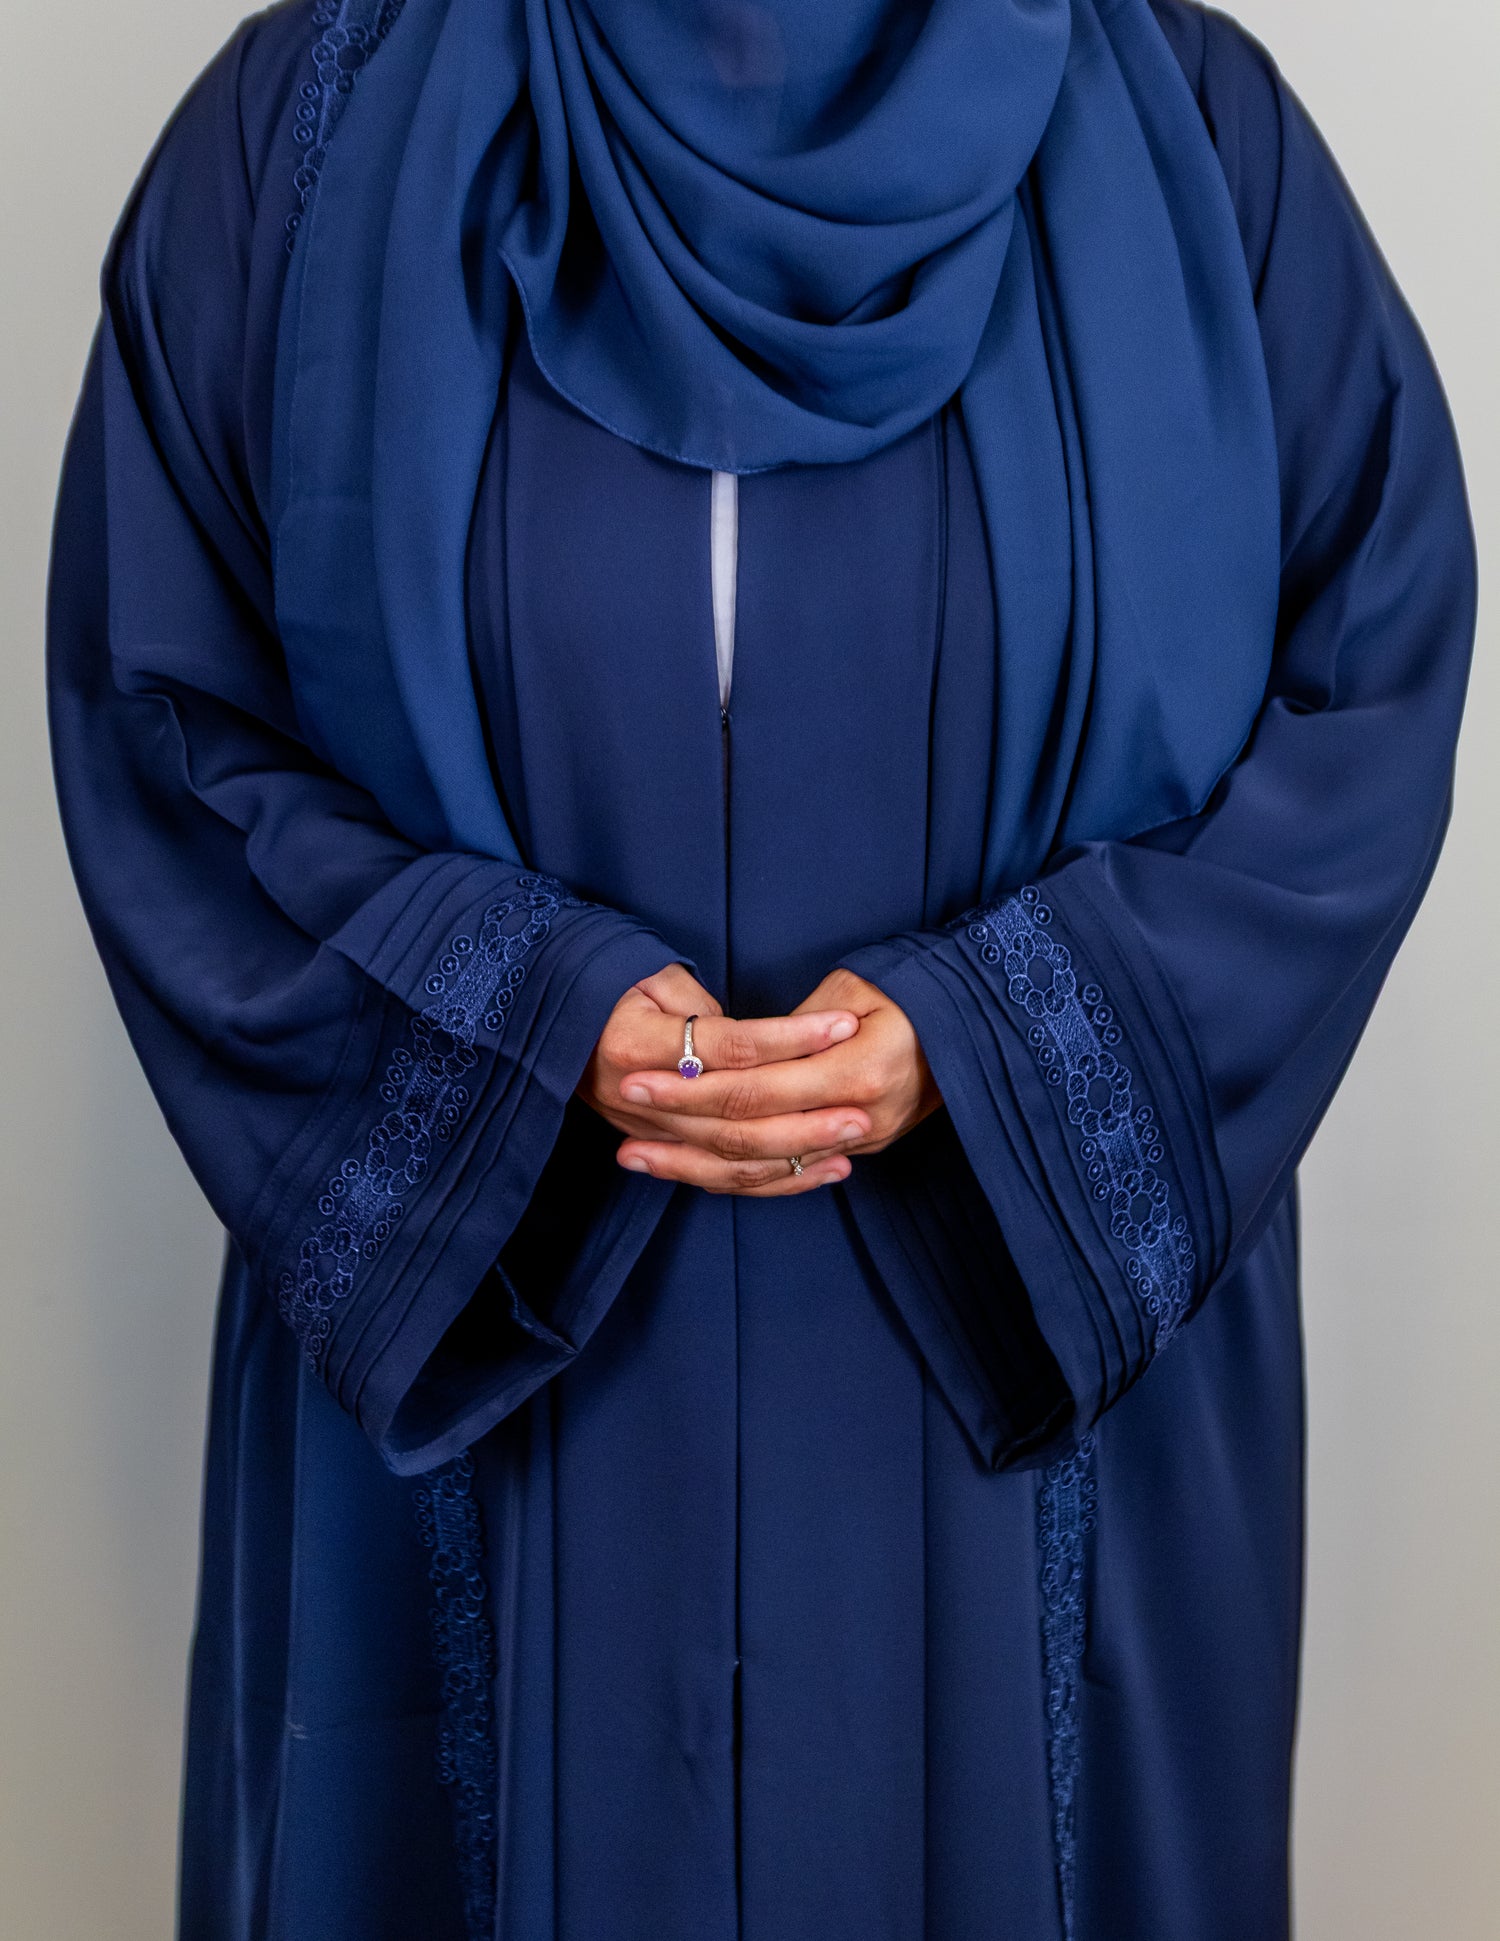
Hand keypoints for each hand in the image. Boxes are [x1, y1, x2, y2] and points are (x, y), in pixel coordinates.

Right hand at [579, 964, 863, 1195]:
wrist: (554, 1022)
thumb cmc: (611, 987)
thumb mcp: (651, 976)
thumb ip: (700, 1007)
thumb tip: (757, 1042)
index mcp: (635, 1046)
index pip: (728, 1047)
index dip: (789, 1038)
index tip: (842, 1025)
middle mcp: (638, 1099)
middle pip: (735, 1117)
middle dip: (805, 1116)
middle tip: (863, 1109)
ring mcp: (646, 1133)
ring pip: (733, 1158)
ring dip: (798, 1154)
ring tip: (852, 1138)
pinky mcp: (658, 1150)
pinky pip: (722, 1177)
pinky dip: (775, 1179)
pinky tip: (823, 1169)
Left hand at [611, 967, 940, 1194]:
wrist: (980, 1024)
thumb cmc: (915, 990)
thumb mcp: (855, 990)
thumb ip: (795, 1028)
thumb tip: (734, 1051)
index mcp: (856, 1071)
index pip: (755, 1089)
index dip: (691, 1086)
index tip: (640, 1075)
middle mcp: (858, 1119)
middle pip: (748, 1133)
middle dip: (679, 1124)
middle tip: (625, 1108)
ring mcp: (860, 1143)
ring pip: (761, 1168)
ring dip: (693, 1166)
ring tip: (635, 1159)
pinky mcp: (859, 1151)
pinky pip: (787, 1175)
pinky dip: (735, 1177)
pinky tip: (691, 1174)